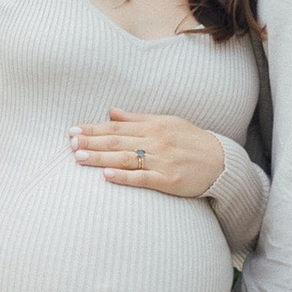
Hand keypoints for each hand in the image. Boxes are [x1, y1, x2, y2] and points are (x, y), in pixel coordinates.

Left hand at [70, 108, 227, 197]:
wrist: (221, 163)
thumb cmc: (192, 141)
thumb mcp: (167, 122)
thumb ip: (138, 118)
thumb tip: (112, 111)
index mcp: (153, 126)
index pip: (116, 126)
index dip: (93, 128)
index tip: (73, 129)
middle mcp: (155, 141)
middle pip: (117, 141)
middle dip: (90, 141)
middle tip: (69, 142)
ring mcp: (161, 161)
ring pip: (125, 158)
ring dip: (100, 157)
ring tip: (78, 157)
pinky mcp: (168, 180)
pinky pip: (142, 178)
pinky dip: (124, 176)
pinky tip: (107, 175)